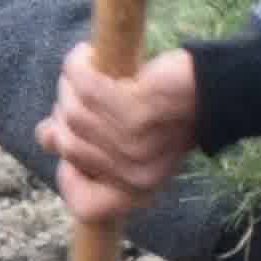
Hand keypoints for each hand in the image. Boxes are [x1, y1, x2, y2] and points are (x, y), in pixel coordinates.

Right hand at [46, 41, 202, 219]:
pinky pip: (83, 86)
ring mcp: (133, 145)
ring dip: (73, 84)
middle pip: (67, 147)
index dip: (68, 178)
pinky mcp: (134, 111)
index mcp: (135, 191)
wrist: (216, 89)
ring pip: (72, 114)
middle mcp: (133, 175)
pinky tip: (87, 54)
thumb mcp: (131, 139)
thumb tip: (44, 136)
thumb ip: (91, 144)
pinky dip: (79, 66)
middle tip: (83, 90)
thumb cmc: (172, 112)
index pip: (85, 206)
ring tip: (90, 67)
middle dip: (65, 113)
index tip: (70, 146)